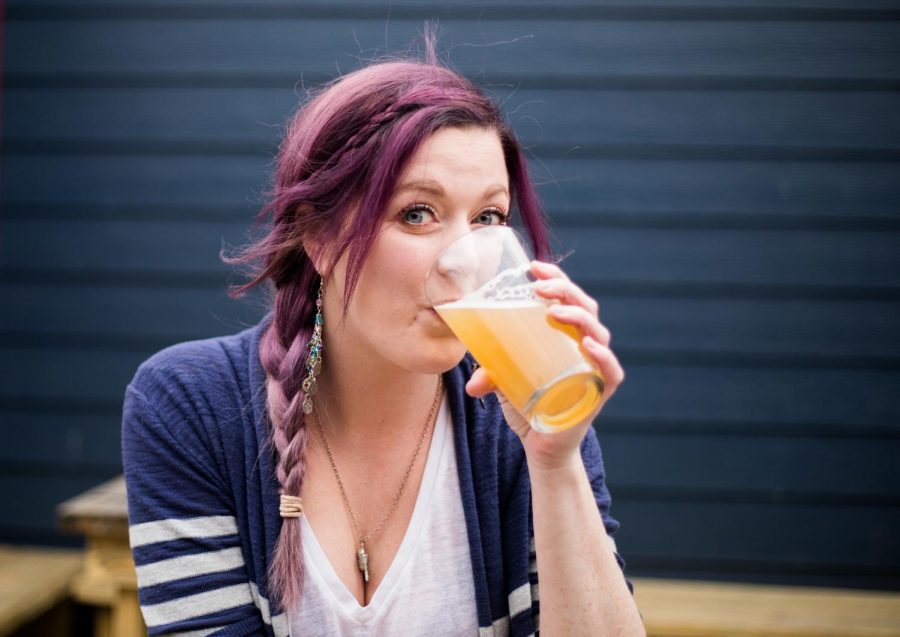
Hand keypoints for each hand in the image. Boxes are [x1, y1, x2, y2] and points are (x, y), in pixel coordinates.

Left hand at [465, 260, 624, 470]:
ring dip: (578, 316)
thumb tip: (473, 384)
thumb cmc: (529, 406)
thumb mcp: (504, 384)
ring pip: (598, 332)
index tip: (533, 268)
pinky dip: (603, 356)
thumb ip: (490, 375)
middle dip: (564, 290)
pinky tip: (589, 345)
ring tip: (555, 311)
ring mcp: (595, 367)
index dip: (554, 279)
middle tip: (539, 287)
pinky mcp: (600, 391)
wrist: (543, 447)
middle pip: (584, 308)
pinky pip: (610, 370)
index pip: (566, 297)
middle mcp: (584, 346)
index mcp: (563, 335)